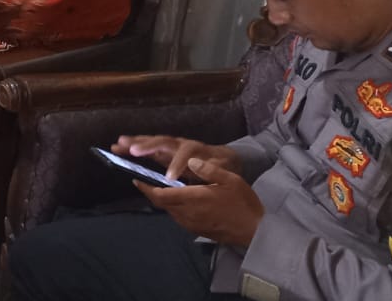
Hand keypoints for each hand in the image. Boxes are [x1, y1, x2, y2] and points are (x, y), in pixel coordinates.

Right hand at [113, 135, 241, 180]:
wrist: (222, 158)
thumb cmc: (222, 166)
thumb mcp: (224, 170)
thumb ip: (213, 170)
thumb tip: (202, 168)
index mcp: (196, 150)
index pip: (185, 154)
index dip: (177, 164)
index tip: (170, 178)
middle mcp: (181, 144)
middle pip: (163, 142)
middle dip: (148, 146)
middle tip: (133, 150)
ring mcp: (171, 146)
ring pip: (153, 142)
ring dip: (135, 143)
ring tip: (118, 143)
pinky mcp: (164, 150)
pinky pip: (148, 147)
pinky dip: (134, 145)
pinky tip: (120, 146)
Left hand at [138, 157, 263, 247]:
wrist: (255, 232)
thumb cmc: (244, 204)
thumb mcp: (231, 181)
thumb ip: (209, 170)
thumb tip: (190, 159)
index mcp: (193, 199)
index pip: (160, 194)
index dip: (146, 187)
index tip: (136, 177)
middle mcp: (187, 213)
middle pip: (161, 202)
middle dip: (150, 191)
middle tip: (143, 179)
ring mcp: (191, 224)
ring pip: (168, 210)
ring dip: (162, 199)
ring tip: (159, 186)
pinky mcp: (195, 230)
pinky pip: (178, 216)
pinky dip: (172, 206)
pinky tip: (178, 198)